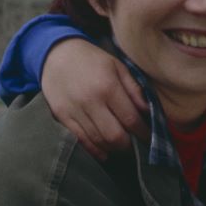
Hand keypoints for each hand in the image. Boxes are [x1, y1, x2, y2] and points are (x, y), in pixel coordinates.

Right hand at [40, 38, 147, 158]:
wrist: (56, 54)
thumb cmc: (91, 59)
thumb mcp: (118, 66)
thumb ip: (134, 89)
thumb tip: (148, 111)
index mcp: (108, 87)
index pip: (130, 119)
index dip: (143, 132)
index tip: (149, 136)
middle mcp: (90, 101)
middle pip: (115, 136)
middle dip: (129, 144)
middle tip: (135, 143)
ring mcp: (74, 111)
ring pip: (98, 141)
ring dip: (113, 147)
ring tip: (121, 144)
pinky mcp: (62, 117)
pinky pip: (81, 140)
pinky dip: (95, 150)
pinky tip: (104, 151)